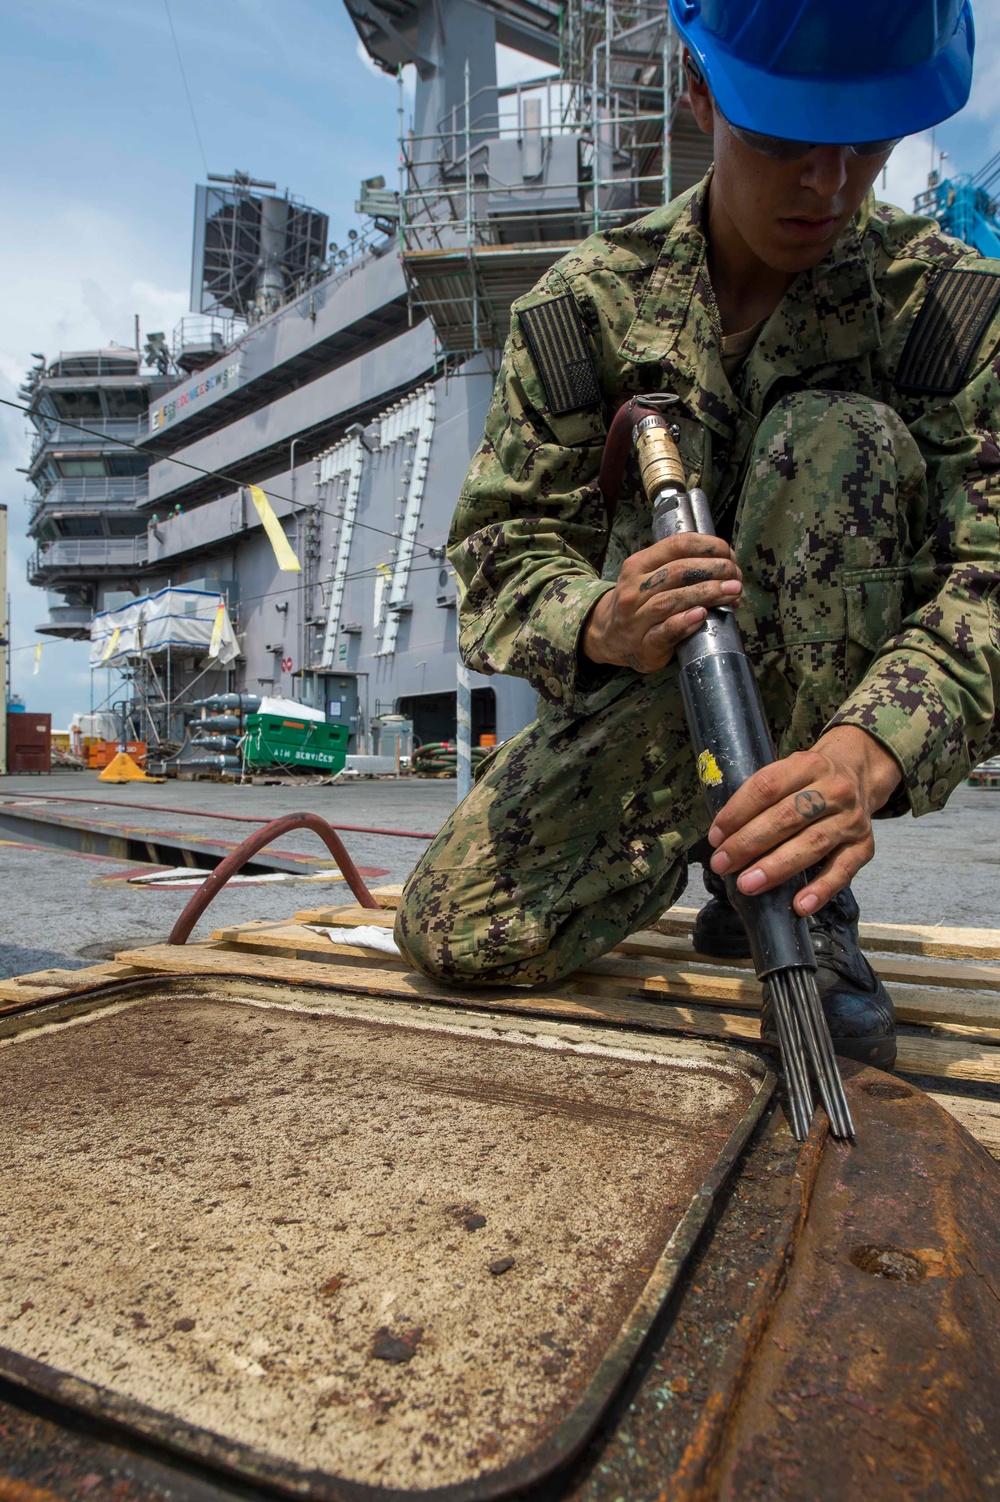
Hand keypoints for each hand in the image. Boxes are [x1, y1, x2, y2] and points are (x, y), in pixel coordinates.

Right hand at [582, 534, 741, 671]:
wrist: (608, 636)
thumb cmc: (640, 603)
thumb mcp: (649, 577)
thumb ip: (681, 568)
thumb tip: (728, 566)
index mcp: (638, 565)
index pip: (677, 545)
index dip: (709, 547)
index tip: (729, 555)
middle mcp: (633, 589)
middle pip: (678, 572)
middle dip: (714, 571)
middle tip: (736, 577)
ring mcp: (635, 618)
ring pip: (672, 600)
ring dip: (707, 594)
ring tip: (732, 593)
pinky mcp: (643, 645)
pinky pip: (664, 632)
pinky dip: (684, 623)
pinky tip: (701, 616)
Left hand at [706, 726, 901, 915]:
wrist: (859, 776)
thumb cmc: (810, 782)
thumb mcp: (789, 772)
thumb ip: (762, 797)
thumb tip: (723, 837)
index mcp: (808, 765)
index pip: (767, 786)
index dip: (737, 812)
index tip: (715, 836)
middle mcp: (834, 790)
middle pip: (787, 817)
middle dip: (749, 843)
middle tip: (722, 864)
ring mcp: (851, 819)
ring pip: (812, 844)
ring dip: (776, 867)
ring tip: (748, 884)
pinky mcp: (864, 846)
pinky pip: (842, 871)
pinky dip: (821, 890)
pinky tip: (799, 905)